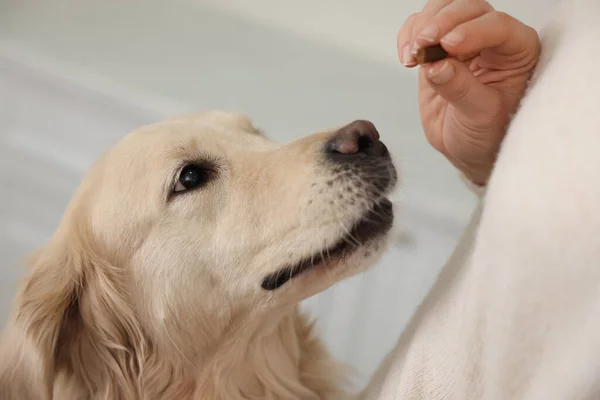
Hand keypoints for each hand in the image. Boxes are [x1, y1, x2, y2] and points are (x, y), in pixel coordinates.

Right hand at [398, 0, 539, 185]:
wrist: (467, 148)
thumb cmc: (487, 134)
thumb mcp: (480, 117)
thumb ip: (461, 89)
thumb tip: (437, 65)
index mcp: (517, 51)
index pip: (497, 26)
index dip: (472, 31)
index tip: (448, 45)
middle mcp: (493, 39)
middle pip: (467, 8)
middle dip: (441, 23)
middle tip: (424, 46)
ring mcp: (463, 40)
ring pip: (443, 9)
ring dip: (422, 26)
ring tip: (414, 55)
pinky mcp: (437, 48)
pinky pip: (420, 25)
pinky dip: (409, 35)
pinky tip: (408, 57)